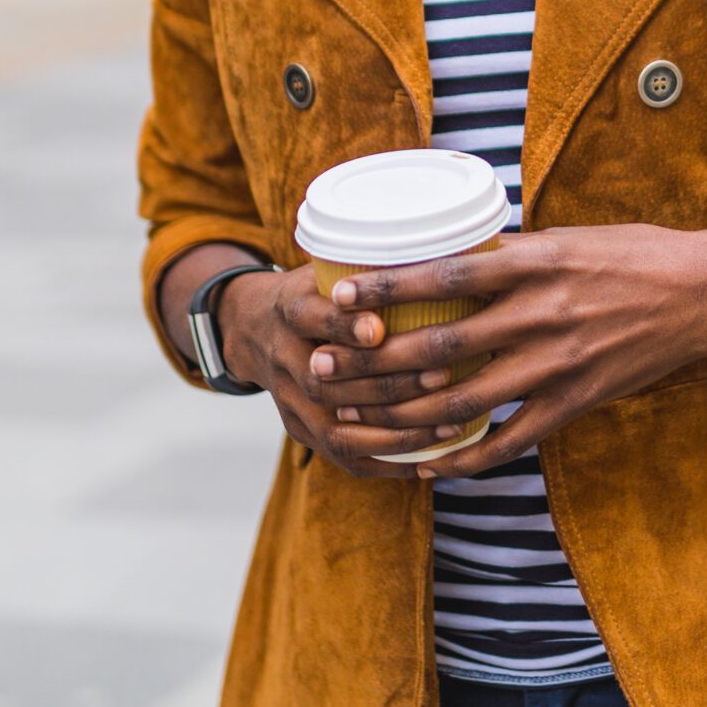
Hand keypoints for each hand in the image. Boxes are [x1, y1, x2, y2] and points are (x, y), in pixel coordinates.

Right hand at [215, 265, 469, 478]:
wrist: (253, 329)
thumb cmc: (313, 290)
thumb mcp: (326, 267)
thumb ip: (371, 266)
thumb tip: (454, 245)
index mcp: (290, 310)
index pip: (311, 319)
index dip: (344, 327)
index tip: (380, 328)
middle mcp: (284, 359)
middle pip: (330, 382)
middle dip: (389, 382)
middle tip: (443, 375)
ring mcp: (289, 402)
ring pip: (339, 428)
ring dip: (397, 430)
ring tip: (450, 423)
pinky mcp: (300, 431)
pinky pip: (343, 456)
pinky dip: (386, 462)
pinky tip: (429, 461)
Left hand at [298, 226, 706, 478]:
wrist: (706, 294)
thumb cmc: (637, 254)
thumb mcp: (572, 236)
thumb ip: (513, 251)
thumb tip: (453, 252)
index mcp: (538, 262)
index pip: (447, 274)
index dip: (389, 288)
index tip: (341, 294)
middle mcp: (543, 314)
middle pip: (439, 346)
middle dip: (374, 361)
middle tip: (323, 369)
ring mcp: (559, 363)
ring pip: (463, 401)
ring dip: (402, 417)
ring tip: (356, 423)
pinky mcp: (577, 401)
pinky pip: (509, 440)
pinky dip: (462, 459)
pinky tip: (424, 467)